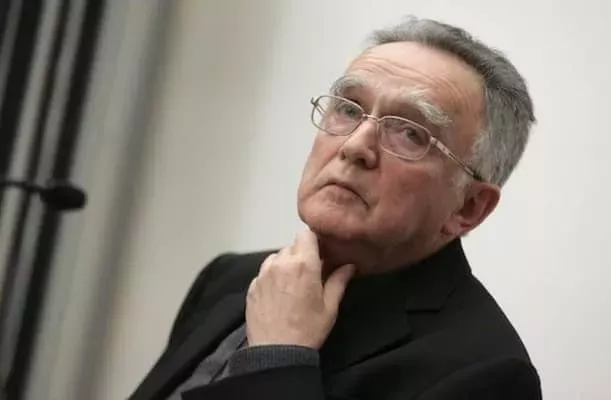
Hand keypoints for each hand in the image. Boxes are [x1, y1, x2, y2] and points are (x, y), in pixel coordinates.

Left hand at [245, 230, 354, 348]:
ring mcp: (263, 274)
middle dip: (302, 254)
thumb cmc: (307, 330)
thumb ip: (339, 281)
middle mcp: (280, 263)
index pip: (306, 233)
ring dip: (286, 264)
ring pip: (277, 257)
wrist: (276, 353)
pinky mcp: (252, 286)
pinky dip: (273, 277)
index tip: (321, 252)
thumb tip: (349, 265)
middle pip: (292, 245)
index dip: (314, 240)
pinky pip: (264, 273)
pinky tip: (280, 295)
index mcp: (302, 264)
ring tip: (293, 284)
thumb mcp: (330, 307)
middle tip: (311, 273)